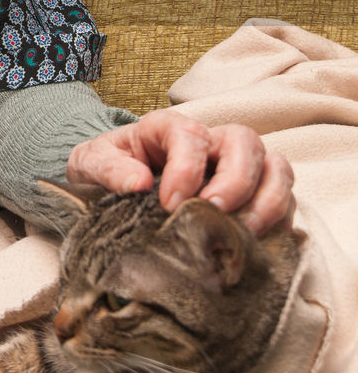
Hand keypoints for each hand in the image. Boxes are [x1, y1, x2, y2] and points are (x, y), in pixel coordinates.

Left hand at [66, 108, 293, 235]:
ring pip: (274, 167)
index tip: (168, 204)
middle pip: (245, 143)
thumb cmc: (104, 170)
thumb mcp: (89, 163)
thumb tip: (138, 183)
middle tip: (213, 212)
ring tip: (244, 232)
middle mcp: (210, 142)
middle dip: (236, 179)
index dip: (186, 168)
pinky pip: (283, 199)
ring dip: (268, 199)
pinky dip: (280, 219)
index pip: (191, 136)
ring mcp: (235, 167)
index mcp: (169, 129)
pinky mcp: (250, 197)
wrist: (106, 187)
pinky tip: (258, 243)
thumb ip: (107, 168)